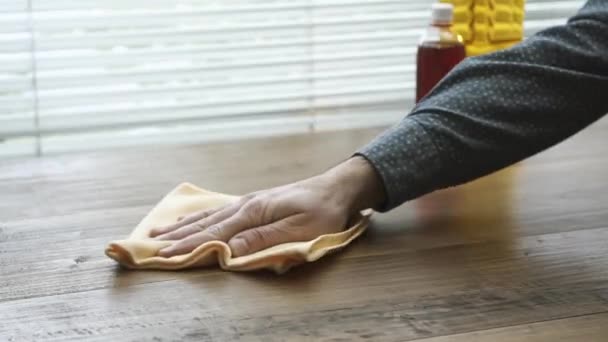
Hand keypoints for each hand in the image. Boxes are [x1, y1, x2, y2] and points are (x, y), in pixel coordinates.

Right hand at [149, 157, 384, 257]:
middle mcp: (245, 205)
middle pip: (204, 224)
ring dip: (183, 226)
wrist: (338, 188)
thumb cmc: (323, 212)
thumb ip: (263, 240)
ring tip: (159, 232)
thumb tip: (228, 250)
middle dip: (176, 238)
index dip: (188, 248)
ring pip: (208, 217)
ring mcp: (248, 202)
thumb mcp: (298, 230)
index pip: (214, 235)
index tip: (163, 257)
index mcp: (254, 213)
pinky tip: (192, 219)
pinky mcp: (254, 204)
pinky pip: (218, 211)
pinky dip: (199, 217)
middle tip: (148, 247)